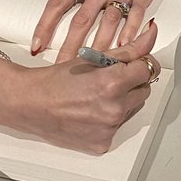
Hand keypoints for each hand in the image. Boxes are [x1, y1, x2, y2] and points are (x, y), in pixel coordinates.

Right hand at [0, 20, 160, 153]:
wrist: (30, 104)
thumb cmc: (55, 81)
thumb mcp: (93, 58)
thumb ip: (128, 49)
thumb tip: (150, 37)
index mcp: (113, 84)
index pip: (149, 70)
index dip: (141, 64)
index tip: (135, 63)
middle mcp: (114, 109)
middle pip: (144, 91)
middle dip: (132, 82)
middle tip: (111, 78)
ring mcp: (109, 129)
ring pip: (132, 110)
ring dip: (123, 101)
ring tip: (98, 95)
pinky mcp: (102, 143)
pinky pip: (117, 128)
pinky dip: (109, 120)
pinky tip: (92, 112)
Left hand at [26, 0, 171, 62]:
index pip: (58, 4)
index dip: (45, 26)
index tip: (37, 44)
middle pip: (81, 21)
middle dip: (69, 47)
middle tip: (62, 66)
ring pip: (107, 23)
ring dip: (98, 46)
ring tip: (91, 65)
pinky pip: (134, 17)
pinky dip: (129, 33)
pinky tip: (123, 47)